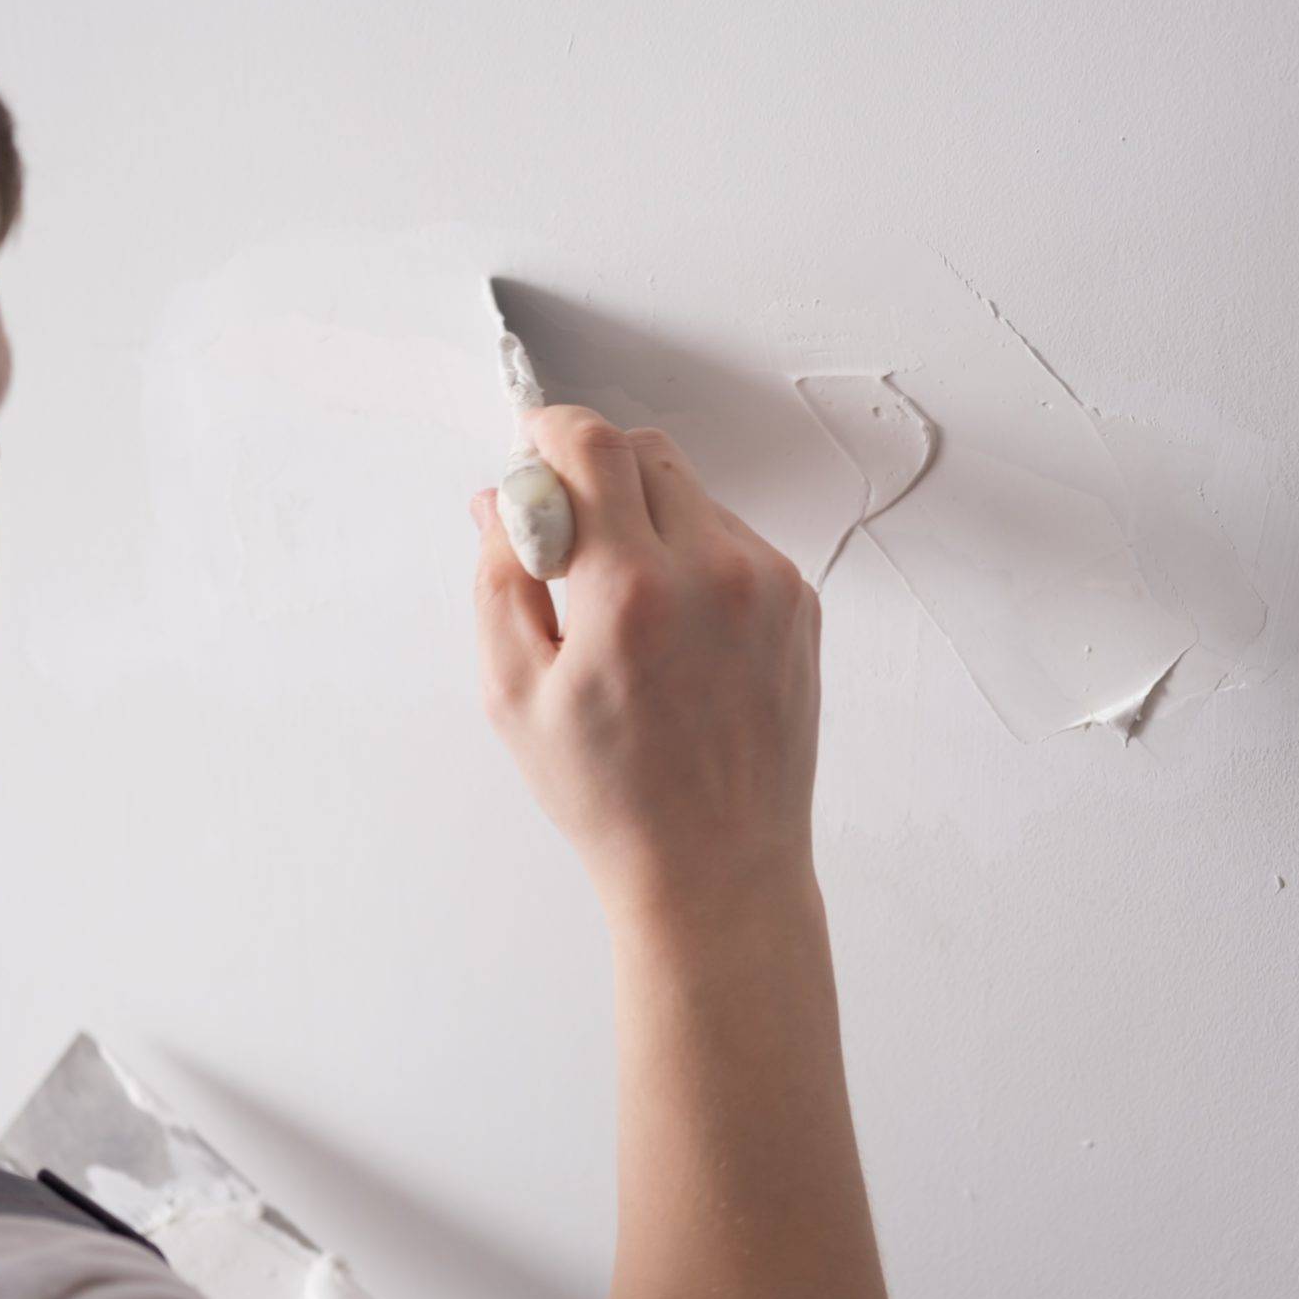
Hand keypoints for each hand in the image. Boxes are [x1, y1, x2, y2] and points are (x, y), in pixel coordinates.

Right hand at [471, 407, 821, 922]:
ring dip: (645, 513)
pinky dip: (692, 553)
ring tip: (619, 600)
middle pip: (645, 452)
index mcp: (632, 592)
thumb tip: (500, 503)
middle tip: (562, 532)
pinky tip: (672, 627)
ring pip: (692, 492)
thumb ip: (499, 580)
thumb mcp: (515, 694)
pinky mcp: (799, 604)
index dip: (548, 432)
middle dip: (593, 469)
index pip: (591, 447)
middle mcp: (713, 573)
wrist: (716, 867)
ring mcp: (768, 585)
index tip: (529, 448)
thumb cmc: (612, 798)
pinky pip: (732, 538)